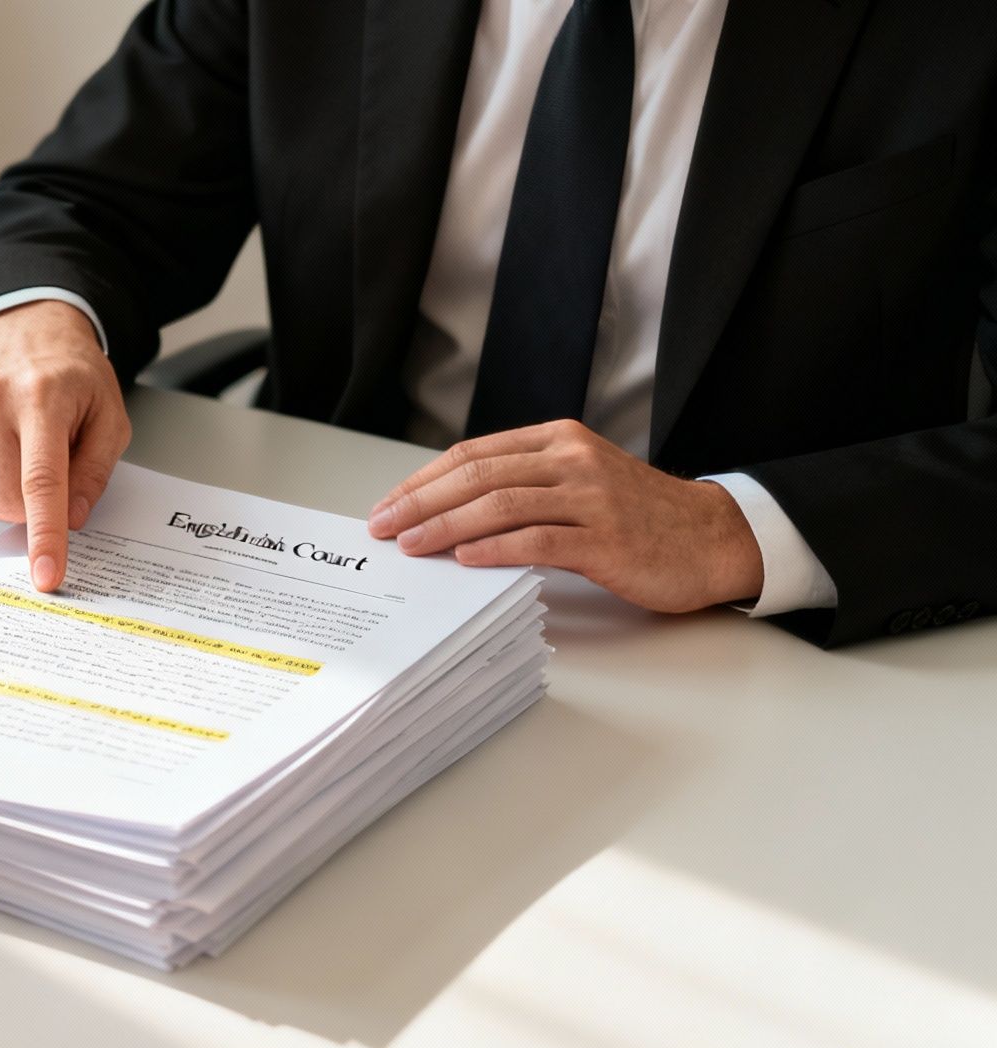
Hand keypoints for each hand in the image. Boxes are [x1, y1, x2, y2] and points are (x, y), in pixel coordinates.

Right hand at [0, 300, 130, 591]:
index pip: (41, 482)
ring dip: (0, 500)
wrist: (23, 331)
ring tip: (15, 458)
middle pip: (5, 502)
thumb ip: (95, 471)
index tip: (47, 575)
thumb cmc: (70, 378)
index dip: (45, 535)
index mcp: (43, 397)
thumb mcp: (108, 417)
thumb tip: (70, 519)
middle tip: (45, 476)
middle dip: (30, 510)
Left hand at [367, 419, 764, 612]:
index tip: (387, 505)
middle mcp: (572, 460)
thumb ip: (523, 486)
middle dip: (420, 502)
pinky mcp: (606, 539)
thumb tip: (447, 514)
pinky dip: (495, 549)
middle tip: (382, 527)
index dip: (422, 480)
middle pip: (477, 475)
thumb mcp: (578, 481)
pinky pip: (539, 540)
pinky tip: (464, 559)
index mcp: (558, 440)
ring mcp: (591, 498)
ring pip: (501, 505)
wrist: (713, 537)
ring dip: (446, 526)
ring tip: (410, 545)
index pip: (472, 454)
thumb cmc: (638, 516)